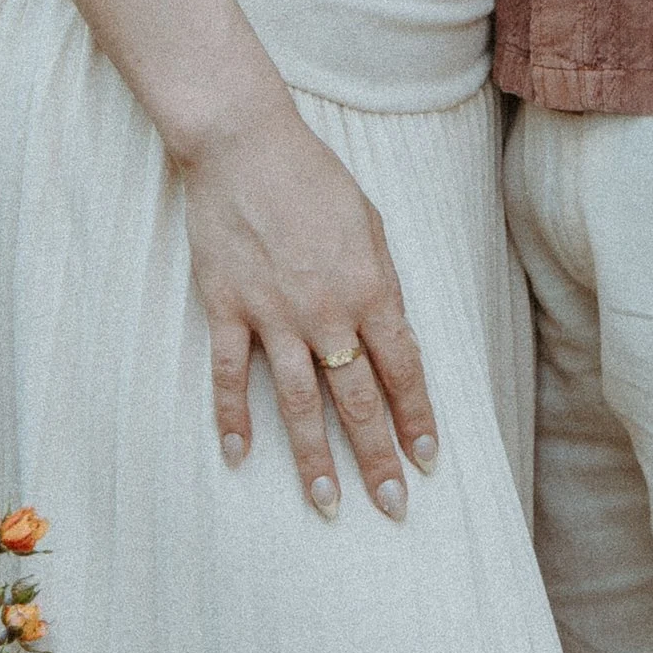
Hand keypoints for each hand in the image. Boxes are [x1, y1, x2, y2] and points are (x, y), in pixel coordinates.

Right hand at [177, 92, 438, 520]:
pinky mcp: (227, 308)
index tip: (426, 460)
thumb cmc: (315, 179)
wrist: (245, 145)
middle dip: (378, 458)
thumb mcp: (370, 225)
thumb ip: (381, 284)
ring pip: (298, 404)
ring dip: (315, 460)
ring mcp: (272, 316)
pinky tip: (239, 457)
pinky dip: (231, 419)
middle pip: (357, 401)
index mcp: (370, 289)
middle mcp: (326, 313)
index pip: (402, 371)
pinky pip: (229, 376)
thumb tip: (392, 337)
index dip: (416, 419)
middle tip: (392, 508)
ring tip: (329, 505)